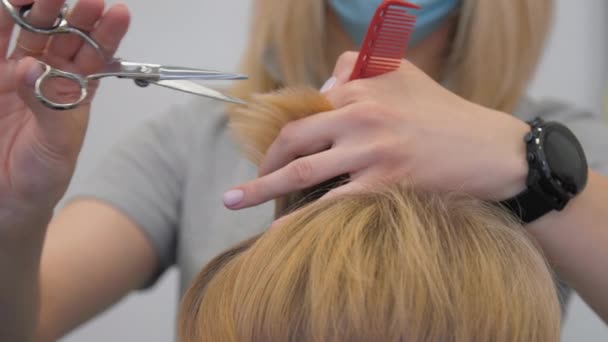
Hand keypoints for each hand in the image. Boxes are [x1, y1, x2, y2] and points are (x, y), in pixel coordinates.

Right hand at [0, 0, 128, 216]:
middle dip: (72, 14)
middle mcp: (45, 77)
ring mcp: (12, 75)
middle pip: (60, 37)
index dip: (106, 34)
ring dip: (33, 11)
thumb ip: (49, 108)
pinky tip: (4, 7)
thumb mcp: (56, 145)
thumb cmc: (41, 177)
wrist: (5, 201)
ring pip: (24, 35)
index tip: (118, 13)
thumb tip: (33, 69)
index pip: (94, 57)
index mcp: (74, 93)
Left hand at [224, 52, 529, 209]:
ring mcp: (371, 151)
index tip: (281, 155)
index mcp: (361, 87)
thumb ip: (363, 66)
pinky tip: (277, 228)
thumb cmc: (447, 114)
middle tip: (246, 181)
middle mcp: (361, 115)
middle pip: (294, 138)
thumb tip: (327, 77)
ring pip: (303, 170)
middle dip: (263, 160)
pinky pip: (330, 202)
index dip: (290, 135)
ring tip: (233, 200)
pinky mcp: (385, 183)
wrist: (493, 151)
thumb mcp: (406, 74)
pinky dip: (299, 217)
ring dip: (262, 188)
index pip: (307, 109)